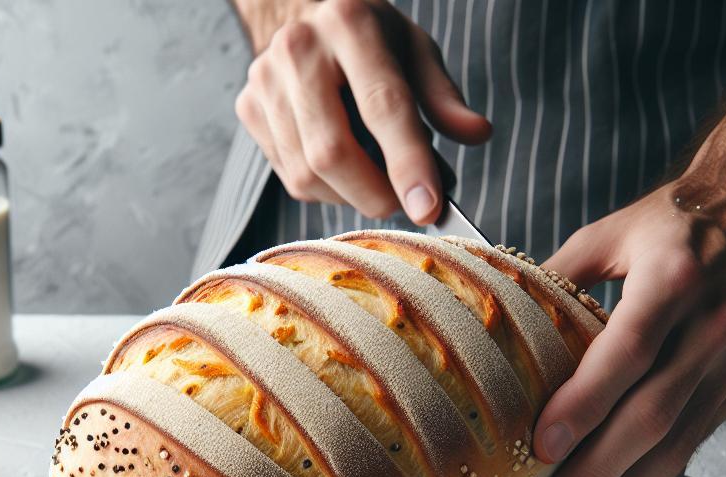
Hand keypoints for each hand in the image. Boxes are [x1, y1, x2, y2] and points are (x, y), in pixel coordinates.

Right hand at [233, 0, 490, 223]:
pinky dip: (325, 189)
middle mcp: (299, 48)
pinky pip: (291, 178)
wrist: (301, 17)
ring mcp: (265, 81)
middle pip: (332, 152)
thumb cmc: (369, 42)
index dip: (407, 164)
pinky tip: (342, 170)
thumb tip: (477, 134)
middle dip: (373, 194)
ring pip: (307, 175)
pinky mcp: (248, 109)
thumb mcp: (414, 52)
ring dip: (350, 195)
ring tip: (375, 180)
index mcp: (350, 22)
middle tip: (402, 205)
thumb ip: (442, 97)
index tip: (429, 209)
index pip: (382, 106)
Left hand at [531, 178, 725, 476]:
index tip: (544, 445)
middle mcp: (708, 328)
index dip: (585, 401)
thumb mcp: (610, 234)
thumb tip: (485, 319)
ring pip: (675, 446)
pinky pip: (690, 450)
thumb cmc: (674, 223)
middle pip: (649, 416)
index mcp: (671, 281)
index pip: (626, 350)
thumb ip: (551, 279)